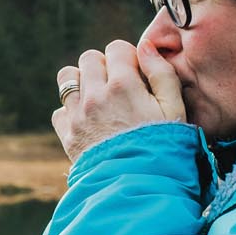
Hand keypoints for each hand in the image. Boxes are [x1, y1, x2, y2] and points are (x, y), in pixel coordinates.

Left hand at [52, 38, 184, 161]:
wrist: (140, 188)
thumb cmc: (164, 148)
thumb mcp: (175, 110)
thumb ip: (162, 73)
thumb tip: (145, 46)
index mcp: (124, 85)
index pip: (117, 48)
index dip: (129, 58)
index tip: (137, 75)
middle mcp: (95, 96)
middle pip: (89, 58)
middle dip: (105, 66)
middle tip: (120, 86)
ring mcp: (78, 116)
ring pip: (68, 78)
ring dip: (82, 82)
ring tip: (99, 97)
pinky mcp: (68, 136)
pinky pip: (60, 110)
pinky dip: (71, 111)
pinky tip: (89, 122)